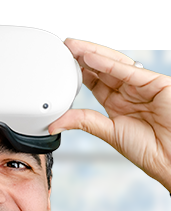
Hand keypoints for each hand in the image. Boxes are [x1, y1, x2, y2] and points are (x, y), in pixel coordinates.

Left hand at [49, 38, 170, 191]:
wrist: (169, 159)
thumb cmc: (147, 149)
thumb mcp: (109, 133)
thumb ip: (84, 122)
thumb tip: (54, 123)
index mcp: (118, 104)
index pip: (96, 81)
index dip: (80, 71)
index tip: (62, 65)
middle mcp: (130, 92)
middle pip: (103, 68)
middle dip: (84, 57)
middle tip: (65, 49)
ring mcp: (142, 86)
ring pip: (115, 65)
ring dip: (94, 55)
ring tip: (74, 48)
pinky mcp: (156, 84)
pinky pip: (129, 71)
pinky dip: (109, 64)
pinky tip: (92, 58)